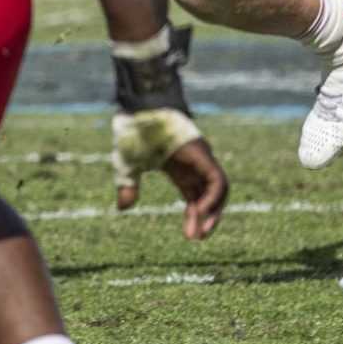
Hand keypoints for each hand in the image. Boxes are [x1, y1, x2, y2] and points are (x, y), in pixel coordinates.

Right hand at [109, 25, 227, 239]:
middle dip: (206, 219)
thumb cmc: (132, 129)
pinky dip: (212, 199)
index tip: (190, 235)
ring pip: (218, 191)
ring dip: (212, 213)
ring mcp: (202, 158)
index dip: (194, 215)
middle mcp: (195, 164)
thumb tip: (124, 208)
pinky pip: (217, 182)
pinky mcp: (204, 154)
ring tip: (201, 233)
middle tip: (196, 239)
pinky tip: (200, 212)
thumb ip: (128, 185)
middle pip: (209, 196)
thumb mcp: (127, 164)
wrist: (138, 104)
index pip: (194, 196)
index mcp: (179, 166)